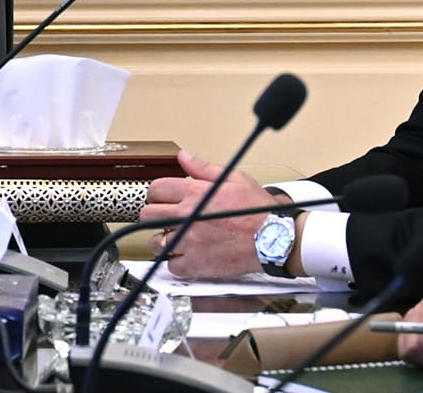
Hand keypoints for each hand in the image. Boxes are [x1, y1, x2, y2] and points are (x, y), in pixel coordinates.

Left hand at [137, 150, 283, 277]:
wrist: (274, 238)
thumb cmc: (258, 210)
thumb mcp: (234, 178)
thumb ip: (202, 167)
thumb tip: (184, 156)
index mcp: (195, 193)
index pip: (156, 189)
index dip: (157, 193)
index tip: (162, 198)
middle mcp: (187, 217)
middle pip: (148, 215)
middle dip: (154, 215)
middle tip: (164, 218)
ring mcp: (189, 242)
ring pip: (156, 242)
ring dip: (162, 240)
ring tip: (175, 238)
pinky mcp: (196, 264)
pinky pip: (171, 265)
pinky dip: (176, 262)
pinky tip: (186, 255)